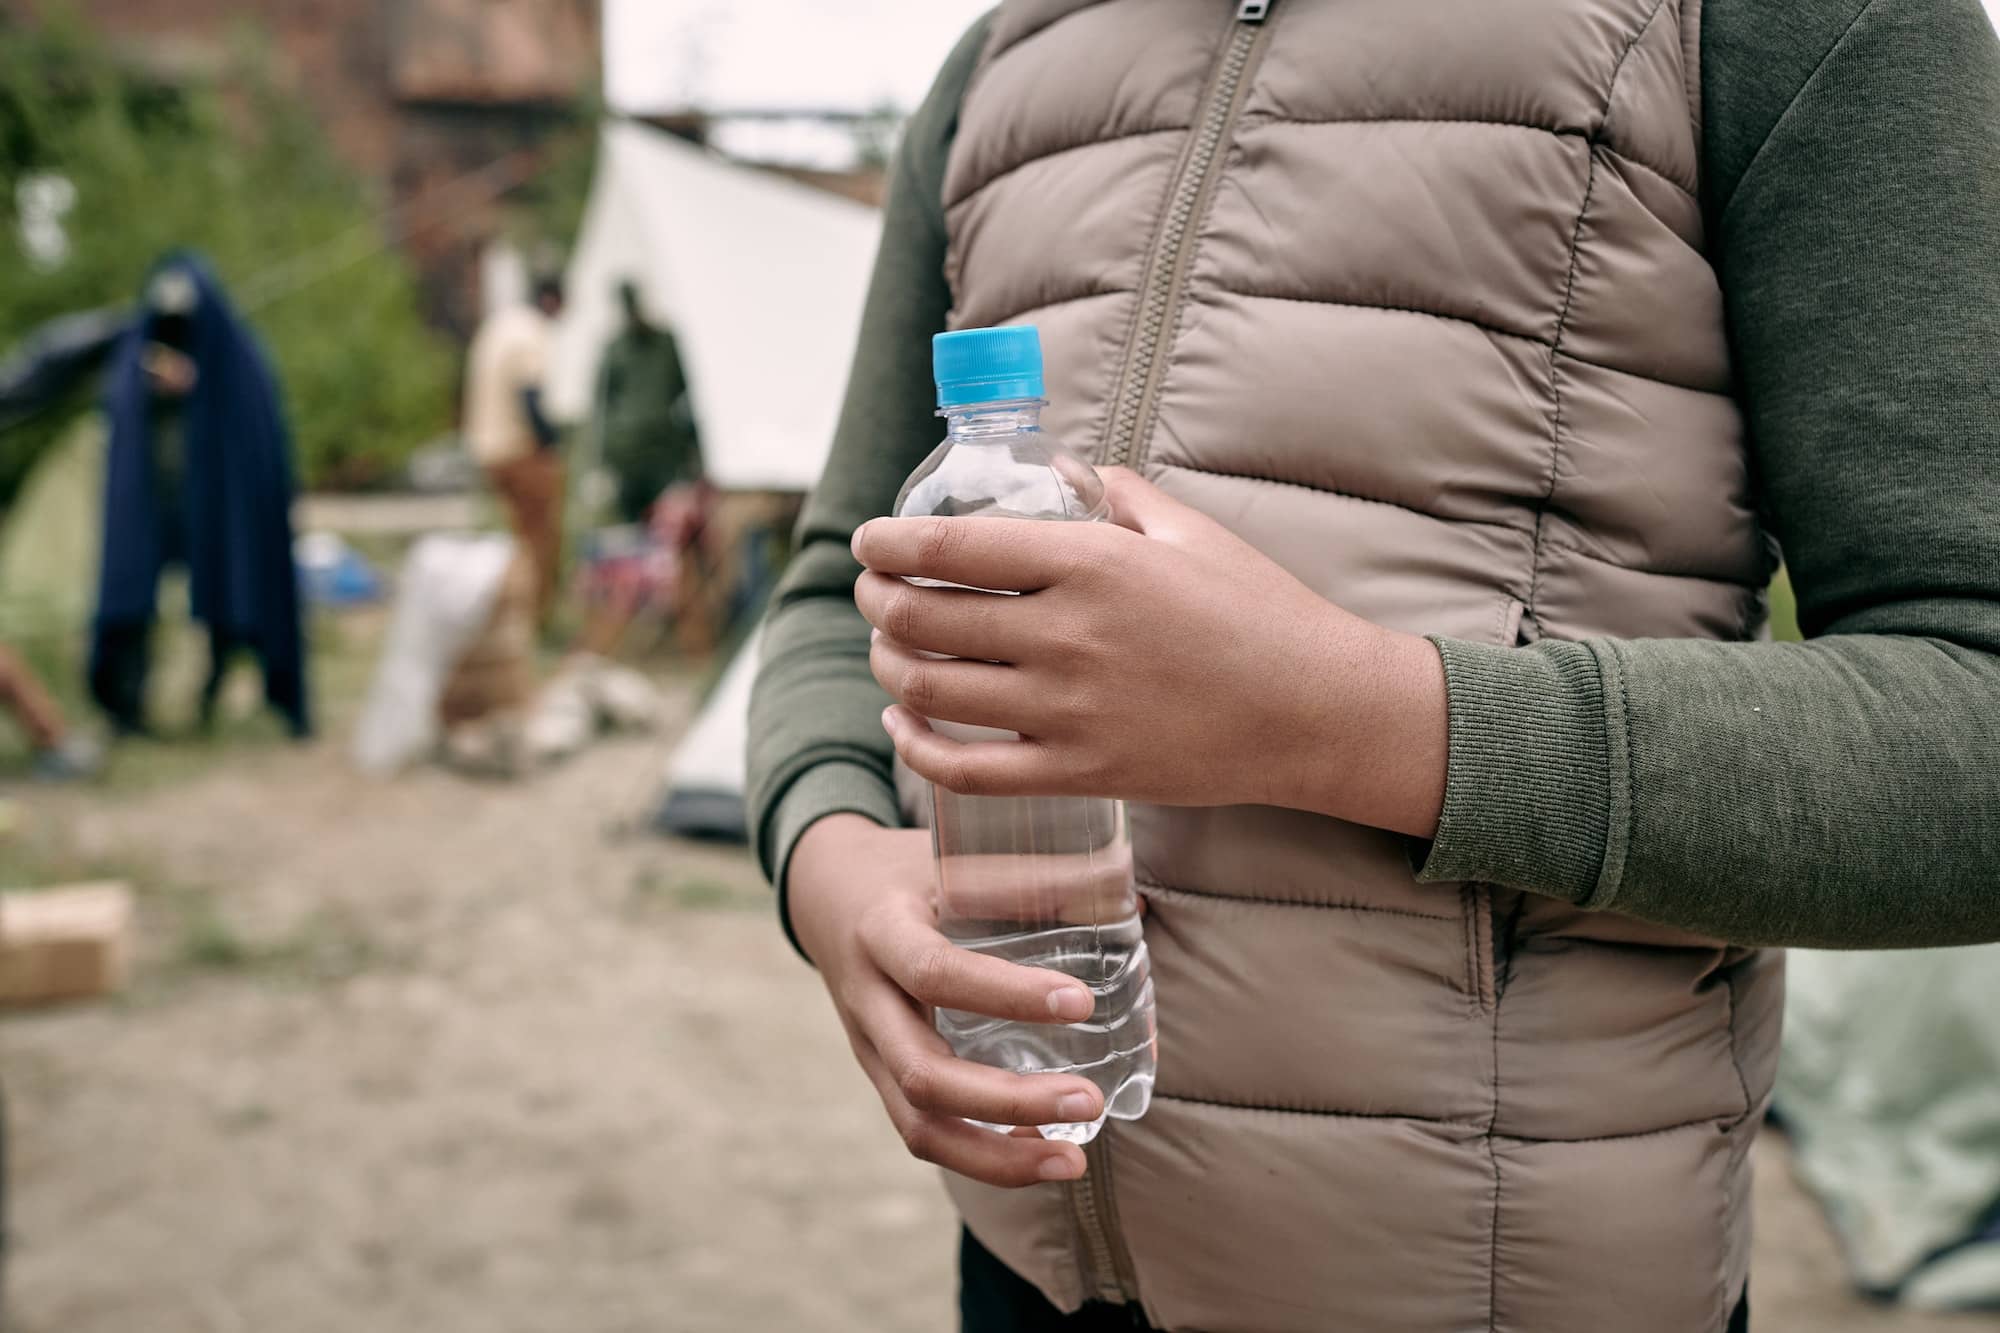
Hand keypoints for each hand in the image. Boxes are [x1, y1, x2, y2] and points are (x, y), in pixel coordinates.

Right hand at [787, 814, 1102, 1186]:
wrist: (826, 894)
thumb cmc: (906, 874)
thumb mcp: (949, 858)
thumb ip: (1025, 878)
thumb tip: (1123, 896)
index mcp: (882, 933)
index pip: (936, 973)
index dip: (1007, 994)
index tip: (1080, 1002)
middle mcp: (868, 1002)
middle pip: (923, 1076)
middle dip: (1010, 1101)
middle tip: (1089, 1101)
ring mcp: (869, 1050)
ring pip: (918, 1127)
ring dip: (996, 1157)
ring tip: (1072, 1161)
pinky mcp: (883, 1078)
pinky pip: (925, 1132)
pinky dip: (983, 1155)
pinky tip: (1041, 1152)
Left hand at [853, 468, 1446, 836]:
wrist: (1316, 711)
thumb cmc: (1259, 612)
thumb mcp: (1188, 533)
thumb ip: (1116, 495)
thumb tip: (1066, 471)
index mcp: (1092, 564)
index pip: (953, 549)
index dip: (890, 544)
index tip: (868, 541)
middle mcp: (1069, 637)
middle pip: (926, 620)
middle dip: (877, 602)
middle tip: (870, 591)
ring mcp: (1070, 713)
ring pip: (934, 692)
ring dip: (888, 667)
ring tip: (885, 649)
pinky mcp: (1079, 773)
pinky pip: (968, 770)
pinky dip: (918, 747)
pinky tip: (905, 724)